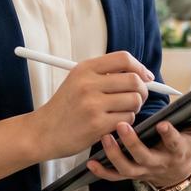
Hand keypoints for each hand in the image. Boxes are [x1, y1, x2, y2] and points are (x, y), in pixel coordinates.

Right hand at [31, 50, 152, 161]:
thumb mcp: (78, 80)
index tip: (146, 77)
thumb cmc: (65, 106)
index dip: (140, 67)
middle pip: (134, 80)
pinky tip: (113, 122)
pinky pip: (127, 119)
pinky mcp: (97, 124)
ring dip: (134, 108)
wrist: (44, 131)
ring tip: (122, 111)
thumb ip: (104, 74)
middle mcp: (88, 83)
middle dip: (142, 90)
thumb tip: (140, 74)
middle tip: (137, 97)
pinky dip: (126, 122)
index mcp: (84, 68)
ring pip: (134, 101)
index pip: (123, 58)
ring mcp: (92, 104)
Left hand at [86, 100, 190, 188]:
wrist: (175, 172)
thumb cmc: (185, 145)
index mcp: (176, 151)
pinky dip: (102, 171)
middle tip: (122, 125)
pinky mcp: (130, 174)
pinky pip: (114, 176)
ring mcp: (142, 170)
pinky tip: (91, 161)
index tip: (162, 124)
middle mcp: (158, 163)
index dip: (169, 135)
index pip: (174, 144)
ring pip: (127, 168)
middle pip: (144, 157)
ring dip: (114, 155)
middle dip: (133, 143)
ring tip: (105, 138)